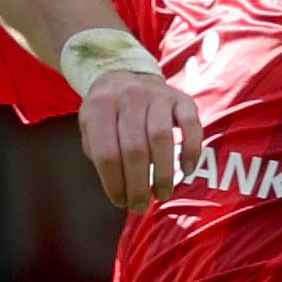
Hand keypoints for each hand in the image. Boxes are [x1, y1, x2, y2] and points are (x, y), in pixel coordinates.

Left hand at [81, 68, 198, 211]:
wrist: (123, 75)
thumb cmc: (106, 113)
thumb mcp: (90, 128)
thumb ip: (98, 154)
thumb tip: (121, 190)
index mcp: (100, 107)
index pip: (106, 154)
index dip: (114, 184)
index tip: (121, 202)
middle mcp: (129, 97)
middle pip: (134, 150)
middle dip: (138, 185)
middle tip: (141, 206)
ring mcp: (157, 95)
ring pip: (161, 139)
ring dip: (163, 174)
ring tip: (162, 194)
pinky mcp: (182, 98)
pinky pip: (191, 126)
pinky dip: (191, 150)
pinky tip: (187, 170)